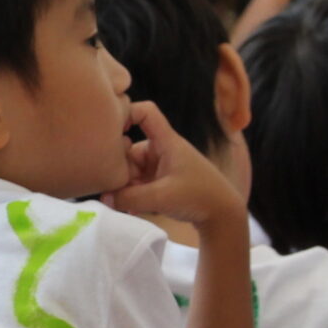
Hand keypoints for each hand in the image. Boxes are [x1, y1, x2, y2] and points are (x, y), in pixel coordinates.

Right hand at [105, 101, 244, 226]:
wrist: (223, 215)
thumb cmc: (198, 197)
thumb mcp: (161, 197)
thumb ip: (129, 198)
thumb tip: (104, 198)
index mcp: (167, 142)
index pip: (146, 113)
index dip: (126, 113)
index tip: (108, 131)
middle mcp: (162, 150)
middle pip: (130, 148)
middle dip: (120, 169)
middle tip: (115, 189)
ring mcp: (161, 166)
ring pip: (132, 169)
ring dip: (125, 185)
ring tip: (124, 203)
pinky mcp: (161, 182)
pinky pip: (139, 182)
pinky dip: (133, 193)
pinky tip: (132, 208)